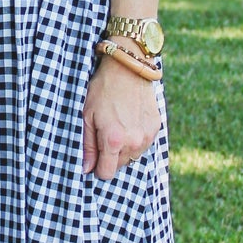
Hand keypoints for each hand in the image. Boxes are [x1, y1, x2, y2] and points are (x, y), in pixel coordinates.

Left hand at [82, 55, 161, 181]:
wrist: (128, 69)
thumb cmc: (102, 91)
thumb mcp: (87, 116)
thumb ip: (88, 146)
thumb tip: (87, 169)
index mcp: (114, 140)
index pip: (106, 173)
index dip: (98, 167)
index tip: (95, 156)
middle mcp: (133, 142)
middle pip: (120, 166)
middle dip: (111, 156)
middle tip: (105, 133)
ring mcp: (147, 136)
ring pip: (133, 156)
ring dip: (124, 148)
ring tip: (118, 125)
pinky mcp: (155, 128)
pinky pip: (143, 144)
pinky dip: (136, 138)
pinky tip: (129, 121)